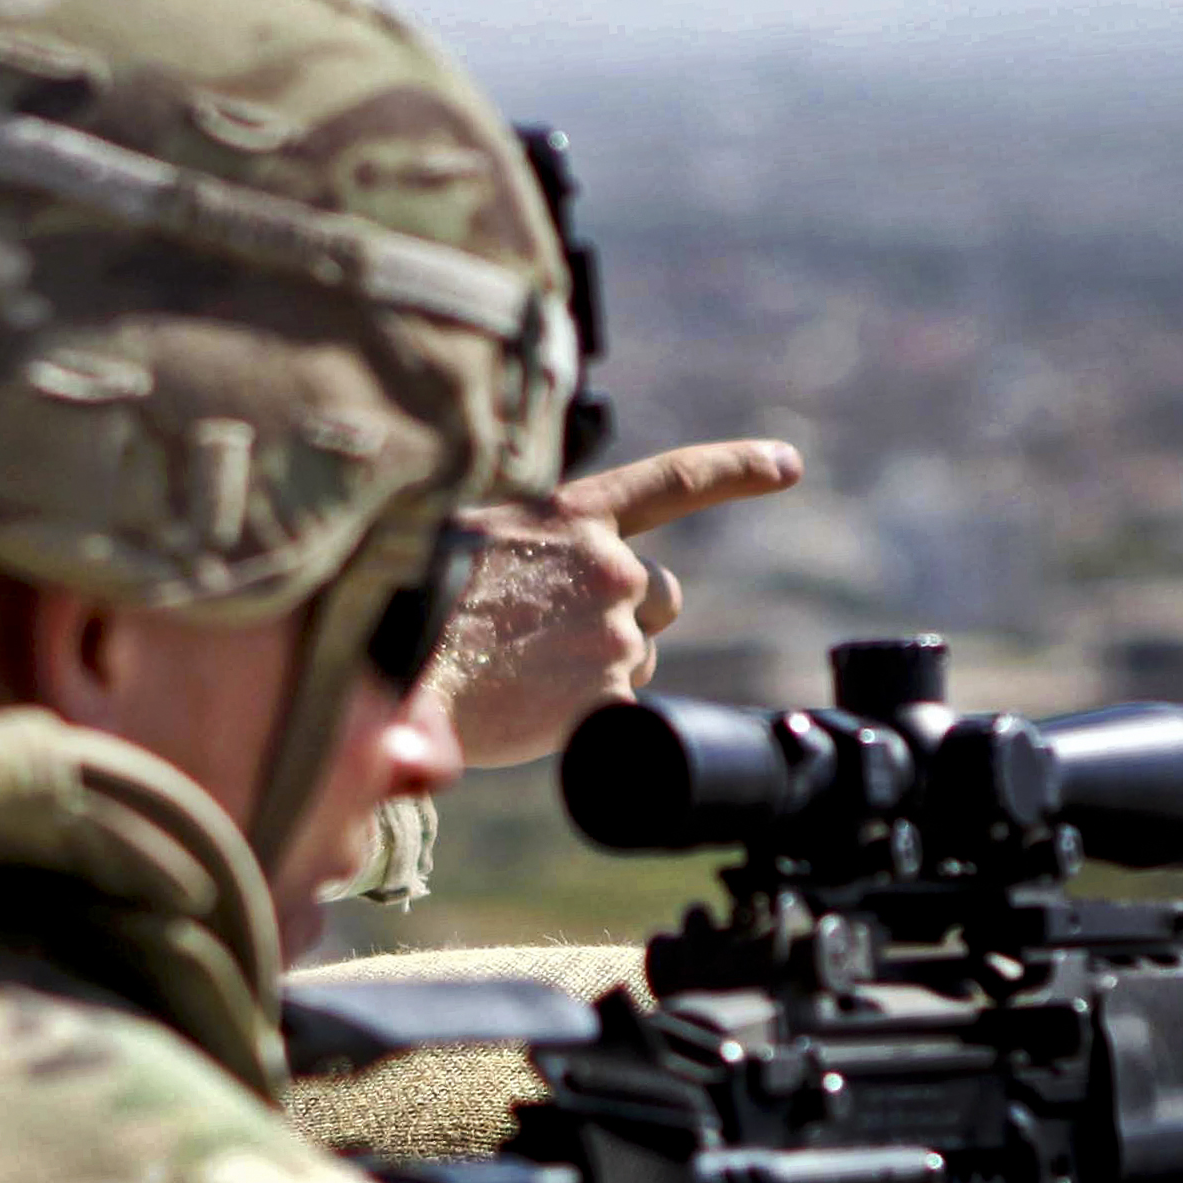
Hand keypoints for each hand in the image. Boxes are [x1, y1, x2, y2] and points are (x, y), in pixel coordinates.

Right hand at [431, 437, 805, 767]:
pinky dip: (584, 718)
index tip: (788, 464)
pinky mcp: (611, 697)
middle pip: (659, 598)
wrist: (393, 671)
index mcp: (574, 514)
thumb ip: (539, 551)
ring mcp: (616, 633)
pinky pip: (619, 712)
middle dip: (623, 619)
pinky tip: (530, 711)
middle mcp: (610, 567)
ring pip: (637, 659)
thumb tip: (551, 598)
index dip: (737, 470)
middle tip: (546, 641)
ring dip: (597, 670)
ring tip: (523, 674)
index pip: (675, 481)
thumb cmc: (412, 606)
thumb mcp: (478, 542)